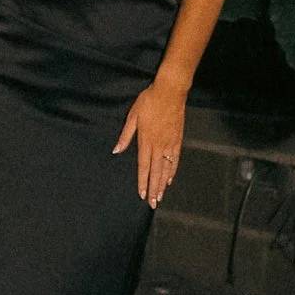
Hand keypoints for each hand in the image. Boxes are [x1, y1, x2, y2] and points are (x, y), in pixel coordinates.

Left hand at [112, 81, 186, 207]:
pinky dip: (173, 171)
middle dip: (154, 189)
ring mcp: (170, 143)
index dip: (142, 181)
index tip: (141, 194)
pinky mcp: (178, 139)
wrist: (170, 91)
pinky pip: (175, 159)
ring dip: (163, 184)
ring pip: (166, 168)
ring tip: (160, 196)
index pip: (143, 166)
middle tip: (152, 203)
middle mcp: (159, 145)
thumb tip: (116, 150)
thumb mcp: (133, 116)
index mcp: (146, 141)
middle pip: (155, 171)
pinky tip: (170, 179)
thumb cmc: (149, 101)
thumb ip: (126, 135)